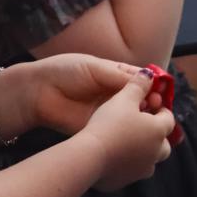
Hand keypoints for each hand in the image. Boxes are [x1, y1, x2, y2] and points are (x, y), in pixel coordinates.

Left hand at [22, 53, 165, 136]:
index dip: (151, 85)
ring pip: (131, 115)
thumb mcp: (95, 67)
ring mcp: (106, 112)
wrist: (37, 92)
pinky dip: (128, 129)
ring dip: (142, 116)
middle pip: (139, 99)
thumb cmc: (65, 72)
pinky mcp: (98, 127)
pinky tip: (136, 128)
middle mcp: (113, 94)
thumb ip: (121, 75)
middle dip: (150, 101)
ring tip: (148, 115)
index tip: (159, 90)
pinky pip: (117, 128)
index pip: (140, 81)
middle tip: (156, 104)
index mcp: (114, 75)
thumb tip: (148, 80)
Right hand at [81, 78, 175, 191]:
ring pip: (149, 161)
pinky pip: (130, 172)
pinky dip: (126, 165)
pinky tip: (113, 157)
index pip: (168, 119)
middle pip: (163, 144)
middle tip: (142, 127)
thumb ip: (139, 85)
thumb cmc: (109, 123)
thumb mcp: (124, 98)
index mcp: (158, 131)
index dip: (161, 110)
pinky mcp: (124, 182)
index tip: (152, 105)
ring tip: (128, 143)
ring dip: (143, 152)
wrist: (89, 155)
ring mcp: (141, 170)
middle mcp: (155, 153)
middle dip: (156, 136)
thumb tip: (150, 75)